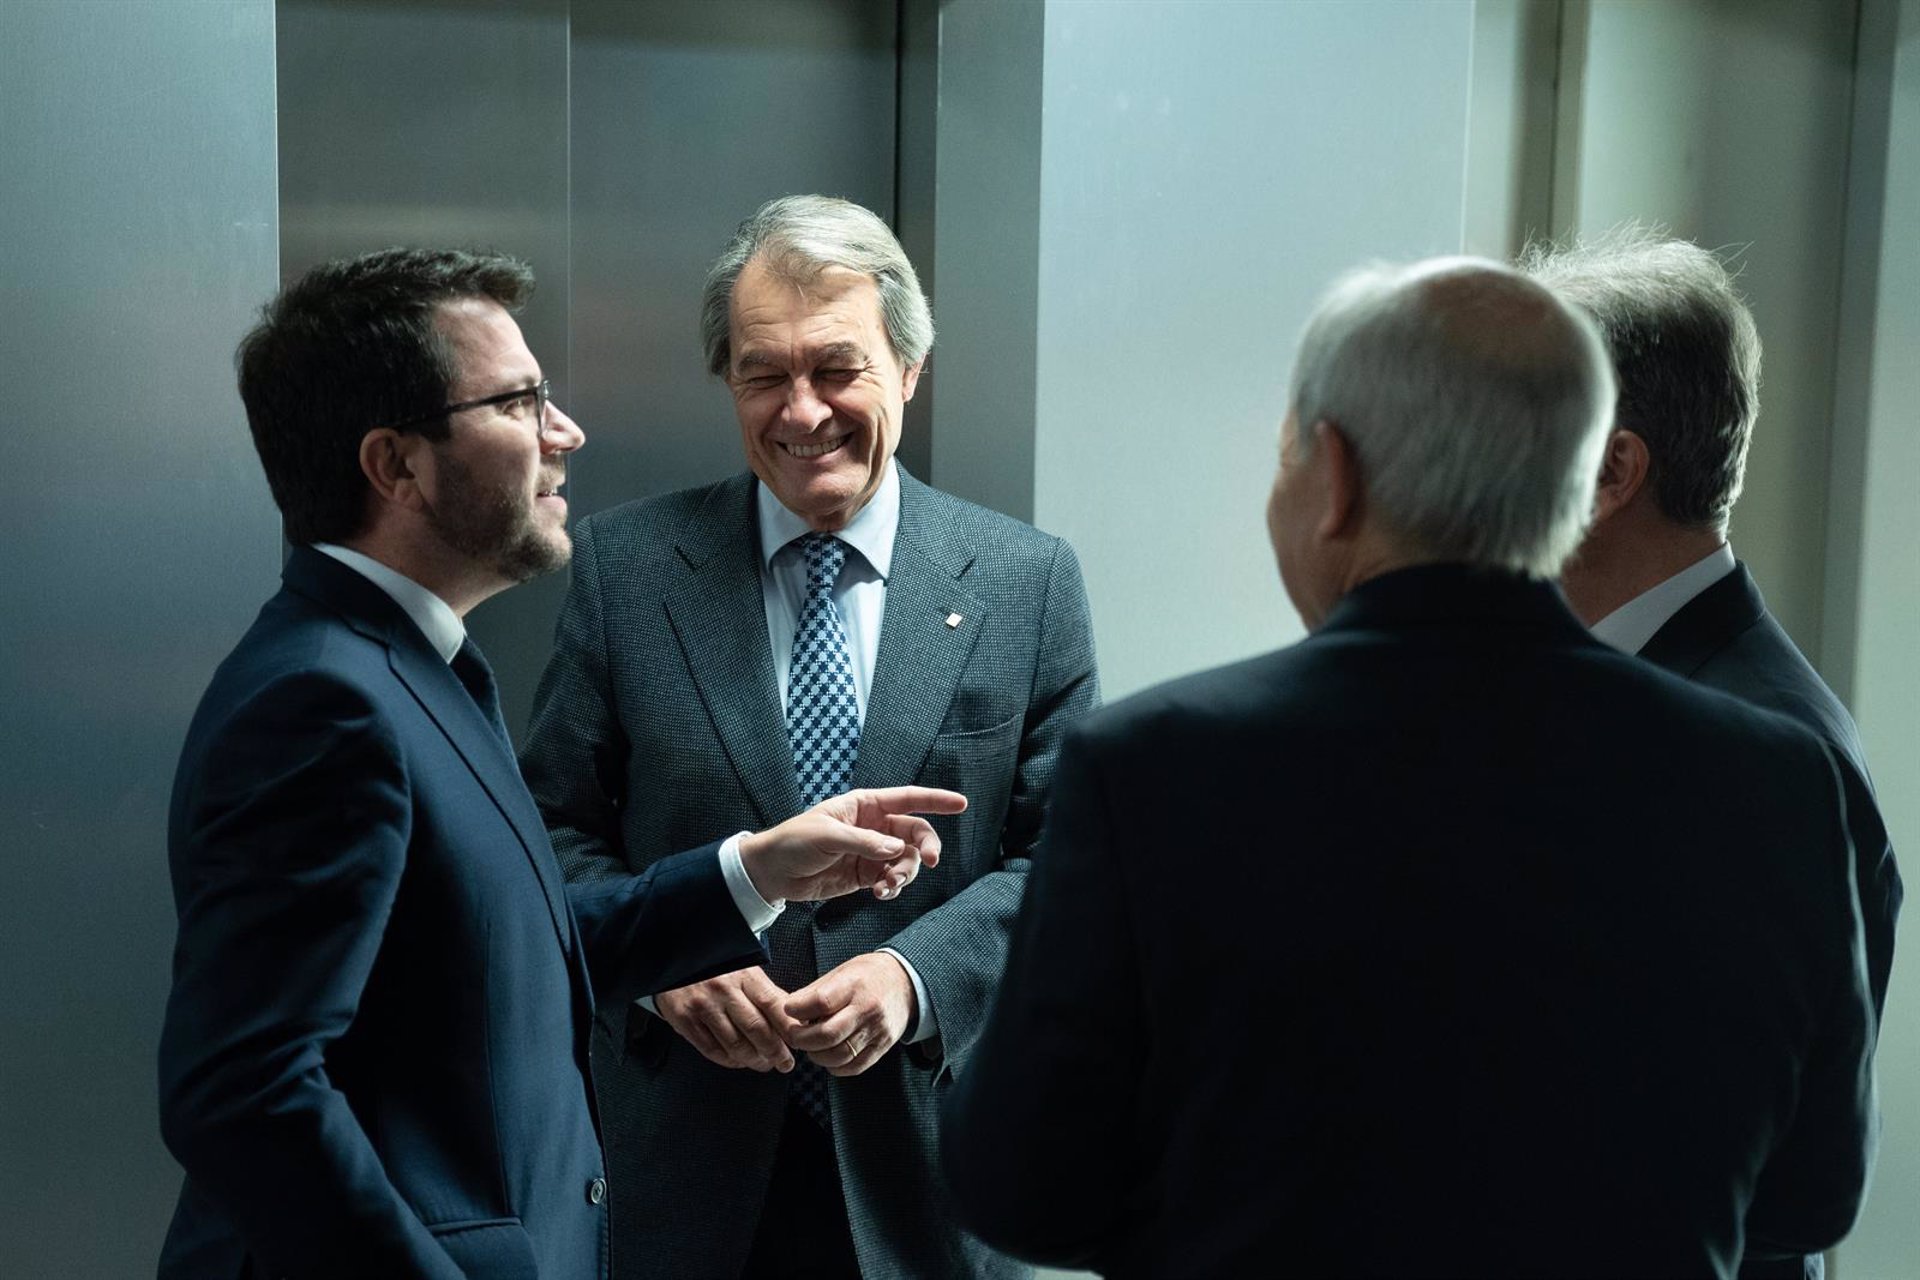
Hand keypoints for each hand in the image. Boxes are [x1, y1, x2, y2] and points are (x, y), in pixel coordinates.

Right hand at [654, 967, 797, 1072]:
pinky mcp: (685, 1021)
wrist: (674, 958)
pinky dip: (730, 1061)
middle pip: (756, 1029)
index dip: (788, 1029)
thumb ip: (766, 993)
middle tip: (784, 1062)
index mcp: (743, 975)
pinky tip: (739, 1061)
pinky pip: (712, 1050)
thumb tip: (793, 1018)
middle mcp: (723, 990)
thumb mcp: (744, 970)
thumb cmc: (715, 966)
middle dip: (775, 1052)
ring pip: (735, 1045)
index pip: (773, 1005)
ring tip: (764, 1064)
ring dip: (754, 1060)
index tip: (799, 1043)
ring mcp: (703, 1006)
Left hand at [740, 786, 964, 903]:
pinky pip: (891, 879)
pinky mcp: (865, 875)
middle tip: (929, 862)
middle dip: (925, 847)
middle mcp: (873, 826)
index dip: (935, 801)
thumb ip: (864, 842)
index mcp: (864, 805)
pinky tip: (881, 893)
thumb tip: (895, 849)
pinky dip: (892, 887)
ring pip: (906, 861)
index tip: (960, 804)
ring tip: (887, 886)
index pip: (907, 799)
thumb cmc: (793, 841)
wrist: (771, 872)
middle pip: (914, 833)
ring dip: (904, 874)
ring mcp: (871, 852)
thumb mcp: (827, 836)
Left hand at [784, 953, 914, 1076]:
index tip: (788, 1011)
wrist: (904, 983)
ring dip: (816, 1055)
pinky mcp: (882, 1047)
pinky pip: (854, 1067)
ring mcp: (877, 1031)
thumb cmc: (867, 976)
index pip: (821, 1002)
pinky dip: (835, 1067)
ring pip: (839, 1055)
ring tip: (811, 1046)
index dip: (798, 1010)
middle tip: (794, 1036)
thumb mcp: (840, 972)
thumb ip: (814, 992)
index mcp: (854, 986)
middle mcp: (867, 1009)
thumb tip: (788, 1009)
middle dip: (802, 1040)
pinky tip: (828, 1056)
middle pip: (828, 1035)